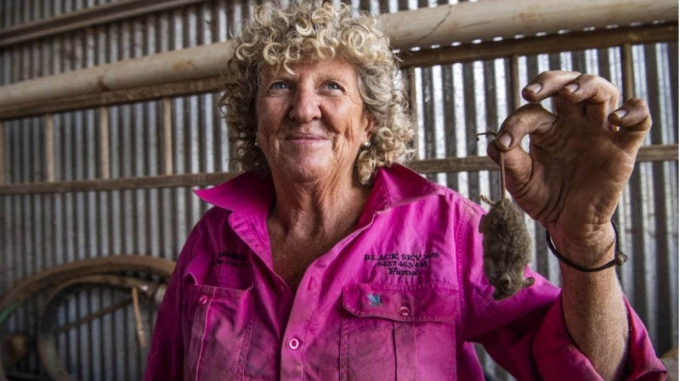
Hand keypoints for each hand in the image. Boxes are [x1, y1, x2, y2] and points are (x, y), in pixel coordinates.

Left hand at [487, 71, 651, 266]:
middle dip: (551, 80)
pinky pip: (639, 121)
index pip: (532, 112)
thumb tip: (495, 142)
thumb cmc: (544, 199)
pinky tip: (615, 118)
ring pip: (603, 91)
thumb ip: (509, 160)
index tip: (504, 144)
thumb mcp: (520, 181)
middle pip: (569, 84)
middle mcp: (574, 124)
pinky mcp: (622, 149)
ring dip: (587, 85)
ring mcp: (599, 133)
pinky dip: (633, 111)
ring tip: (569, 93)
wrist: (567, 226)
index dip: (515, 124)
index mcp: (548, 128)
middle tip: (531, 92)